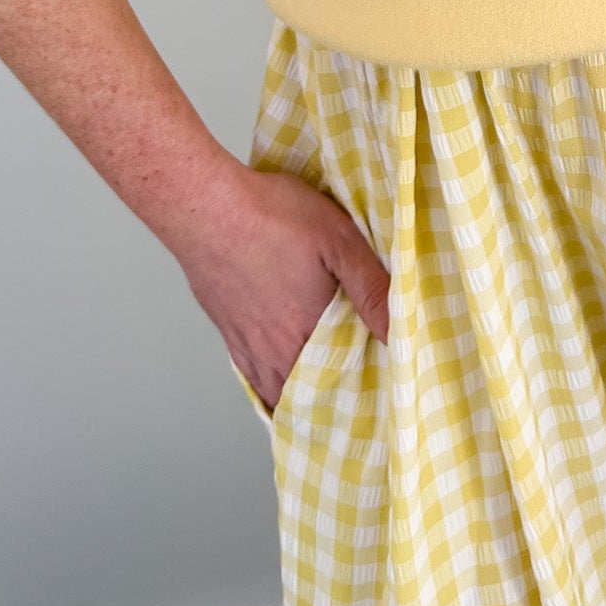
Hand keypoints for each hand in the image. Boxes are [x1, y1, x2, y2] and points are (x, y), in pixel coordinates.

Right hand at [174, 161, 390, 410]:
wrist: (208, 207)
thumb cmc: (273, 216)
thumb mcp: (338, 239)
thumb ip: (370, 286)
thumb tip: (397, 332)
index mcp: (308, 331)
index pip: (340, 381)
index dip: (360, 387)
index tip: (378, 390)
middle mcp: (276, 349)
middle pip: (307, 393)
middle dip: (330, 398)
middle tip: (354, 398)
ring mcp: (246, 343)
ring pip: (276, 389)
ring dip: (298, 395)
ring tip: (320, 398)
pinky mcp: (226, 330)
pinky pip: (251, 376)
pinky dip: (268, 385)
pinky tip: (278, 379)